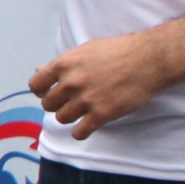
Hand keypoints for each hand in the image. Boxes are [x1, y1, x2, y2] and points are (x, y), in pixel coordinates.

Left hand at [29, 30, 177, 138]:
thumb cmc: (117, 51)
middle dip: (57, 104)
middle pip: (48, 104)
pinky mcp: (102, 114)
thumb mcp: (84, 50)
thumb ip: (61, 64)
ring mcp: (86, 99)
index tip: (51, 92)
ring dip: (70, 117)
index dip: (42, 91)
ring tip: (82, 110)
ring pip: (62, 119)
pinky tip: (87, 125)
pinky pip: (79, 133)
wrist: (148, 59)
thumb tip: (39, 71)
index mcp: (64, 64)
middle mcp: (71, 82)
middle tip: (71, 101)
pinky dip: (80, 132)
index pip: (36, 85)